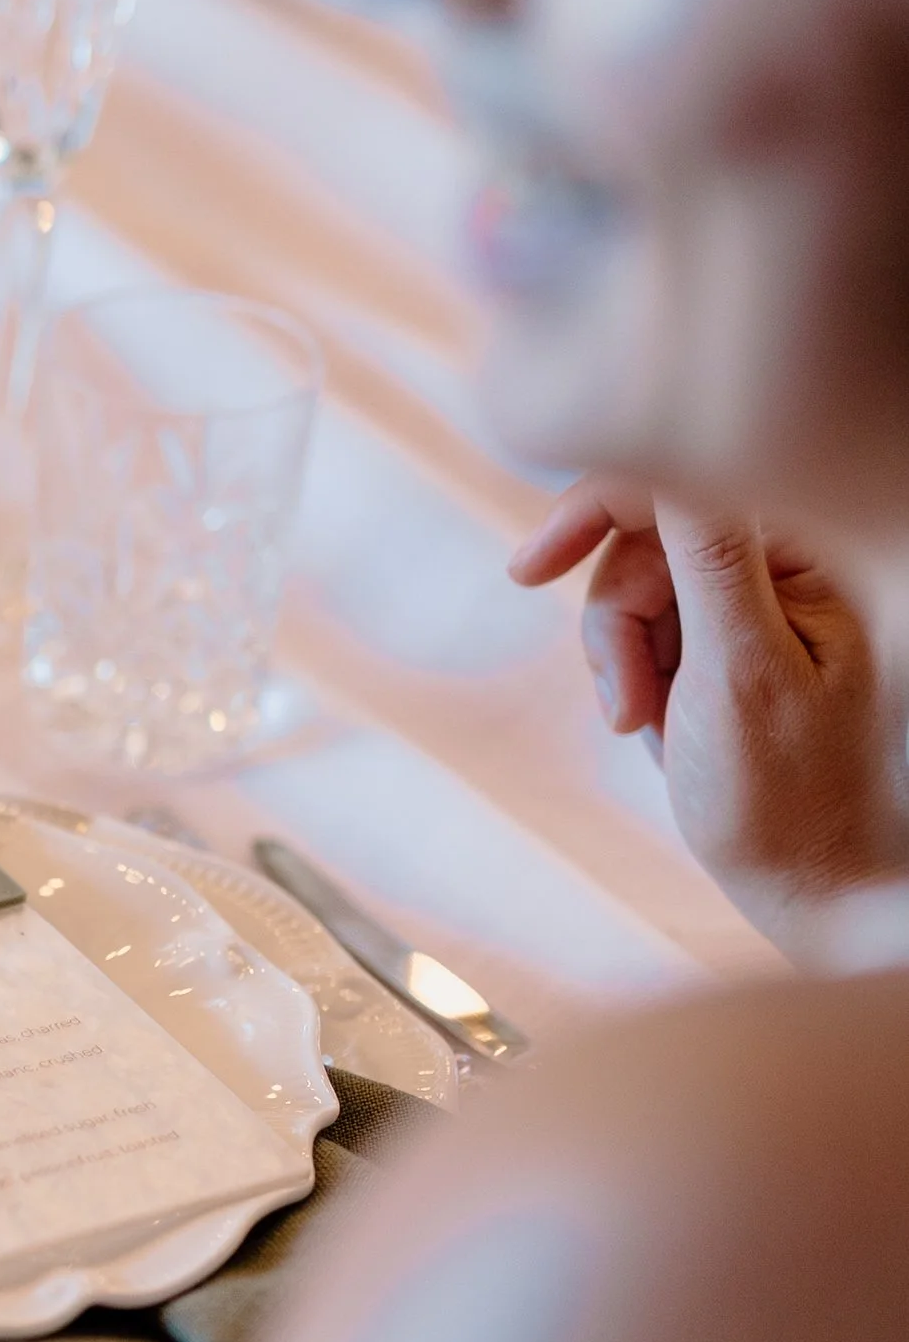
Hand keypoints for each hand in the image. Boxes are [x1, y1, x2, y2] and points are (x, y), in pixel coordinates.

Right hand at [510, 479, 904, 958]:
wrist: (812, 888)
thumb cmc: (789, 796)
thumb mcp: (738, 669)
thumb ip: (707, 552)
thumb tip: (675, 453)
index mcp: (814, 557)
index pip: (685, 481)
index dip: (596, 510)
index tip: (528, 570)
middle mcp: (793, 567)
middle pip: (646, 538)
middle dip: (617, 622)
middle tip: (627, 707)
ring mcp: (760, 605)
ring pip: (638, 587)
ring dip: (623, 660)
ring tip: (650, 729)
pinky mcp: (731, 642)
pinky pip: (649, 629)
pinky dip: (637, 678)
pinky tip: (664, 730)